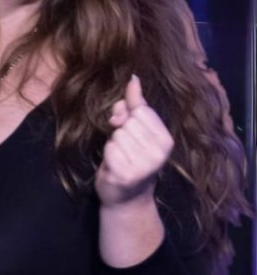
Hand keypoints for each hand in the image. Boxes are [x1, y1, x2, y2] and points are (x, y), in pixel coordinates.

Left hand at [95, 75, 173, 208]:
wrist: (126, 196)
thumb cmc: (131, 156)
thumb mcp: (136, 129)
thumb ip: (134, 104)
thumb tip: (134, 78)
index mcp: (166, 140)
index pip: (141, 110)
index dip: (129, 117)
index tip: (131, 131)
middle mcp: (159, 154)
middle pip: (128, 122)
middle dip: (120, 131)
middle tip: (125, 148)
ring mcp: (144, 166)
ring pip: (117, 134)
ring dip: (113, 144)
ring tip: (121, 158)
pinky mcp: (126, 175)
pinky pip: (109, 149)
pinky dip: (108, 155)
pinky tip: (115, 166)